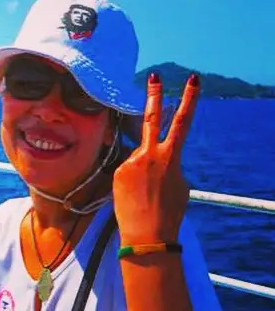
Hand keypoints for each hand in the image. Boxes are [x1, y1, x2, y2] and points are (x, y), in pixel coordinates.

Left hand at [113, 73, 199, 245]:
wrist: (147, 234)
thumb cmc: (169, 212)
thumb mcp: (180, 184)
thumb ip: (169, 164)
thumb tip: (158, 157)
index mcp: (170, 157)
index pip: (181, 122)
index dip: (189, 100)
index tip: (192, 80)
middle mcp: (148, 154)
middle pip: (151, 118)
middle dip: (154, 95)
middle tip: (154, 76)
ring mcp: (130, 161)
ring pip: (139, 156)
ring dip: (143, 170)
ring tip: (146, 194)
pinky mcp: (118, 171)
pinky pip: (128, 169)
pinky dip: (133, 179)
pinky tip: (136, 195)